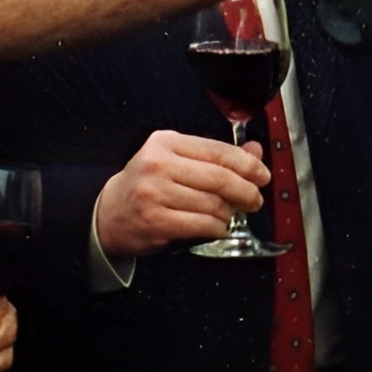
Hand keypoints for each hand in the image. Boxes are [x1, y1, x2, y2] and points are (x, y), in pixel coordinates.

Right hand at [95, 130, 268, 257]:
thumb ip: (216, 156)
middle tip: (255, 201)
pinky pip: (202, 225)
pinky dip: (216, 228)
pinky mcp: (155, 221)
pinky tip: (216, 227)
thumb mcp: (177, 161)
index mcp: (166, 142)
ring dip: (229, 213)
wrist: (107, 214)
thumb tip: (255, 152)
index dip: (248, 165)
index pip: (218, 151)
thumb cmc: (148, 185)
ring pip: (213, 204)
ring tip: (228, 215)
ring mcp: (154, 193)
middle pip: (219, 178)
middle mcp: (159, 164)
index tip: (263, 175)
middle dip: (246, 191)